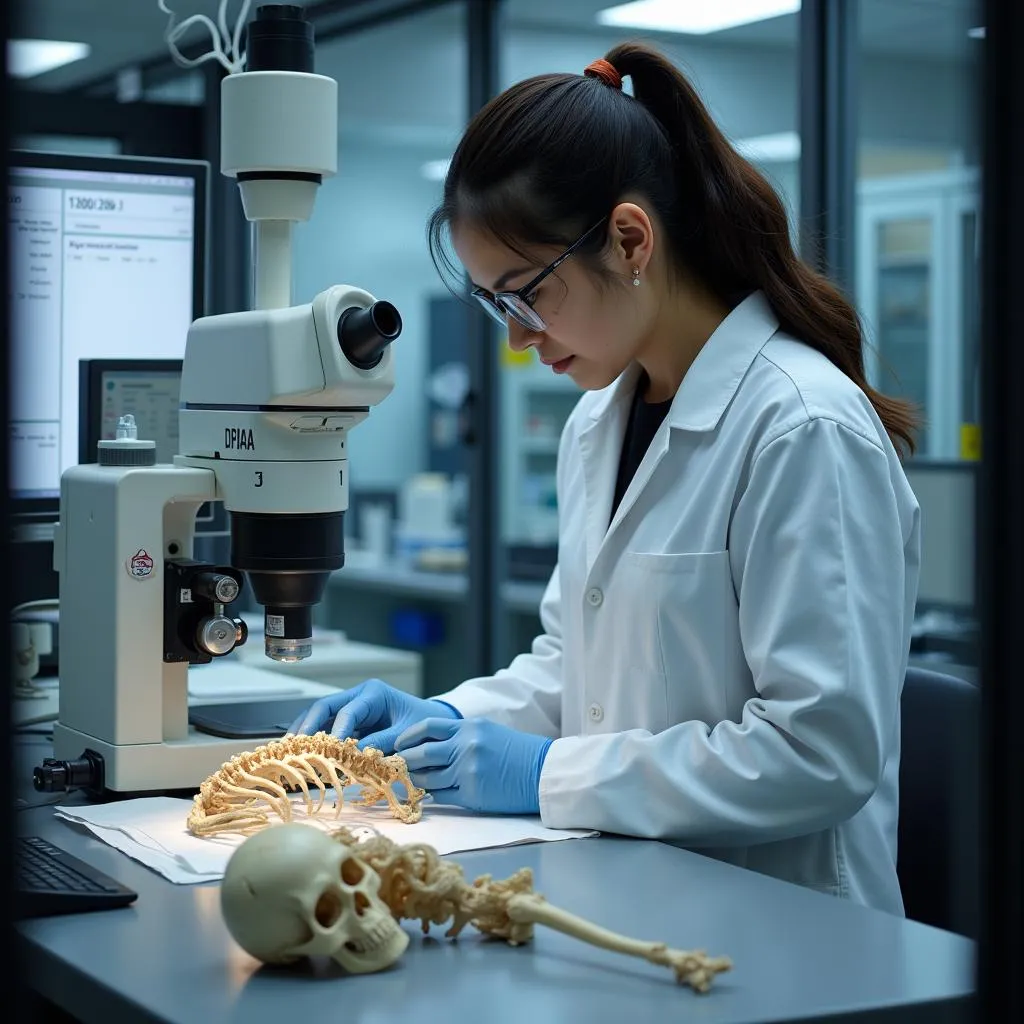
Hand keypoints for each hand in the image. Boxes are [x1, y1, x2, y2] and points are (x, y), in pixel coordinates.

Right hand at [287, 679, 459, 752]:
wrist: (431, 721)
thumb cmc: (422, 723)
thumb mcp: (406, 732)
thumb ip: (384, 742)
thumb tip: (358, 755)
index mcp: (374, 693)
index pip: (349, 711)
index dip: (338, 730)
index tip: (331, 749)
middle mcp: (358, 696)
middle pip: (325, 706)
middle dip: (309, 725)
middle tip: (297, 745)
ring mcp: (350, 706)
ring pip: (320, 715)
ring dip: (304, 731)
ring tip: (290, 748)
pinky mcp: (347, 720)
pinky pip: (325, 726)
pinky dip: (313, 738)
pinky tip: (302, 752)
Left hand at [395, 717, 552, 814]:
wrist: (542, 772)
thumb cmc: (517, 752)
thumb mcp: (487, 732)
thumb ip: (459, 736)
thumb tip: (428, 747)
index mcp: (468, 727)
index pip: (426, 727)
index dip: (407, 736)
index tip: (397, 744)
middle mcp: (465, 746)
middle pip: (420, 754)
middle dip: (405, 762)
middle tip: (397, 767)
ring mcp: (466, 771)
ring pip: (427, 778)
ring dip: (417, 781)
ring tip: (413, 782)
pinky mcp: (471, 794)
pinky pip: (441, 796)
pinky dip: (434, 795)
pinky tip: (433, 794)